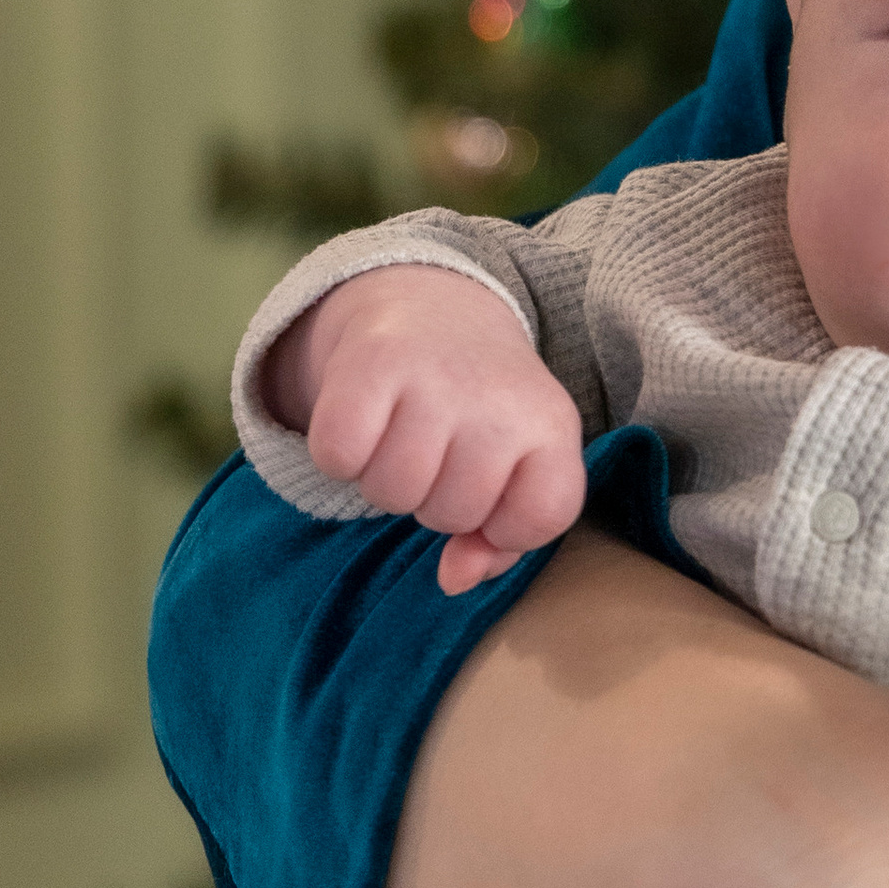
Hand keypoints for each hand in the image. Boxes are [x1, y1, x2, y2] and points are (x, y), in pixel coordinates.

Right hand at [261, 263, 585, 593]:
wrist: (435, 307)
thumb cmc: (480, 410)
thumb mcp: (515, 465)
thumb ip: (501, 538)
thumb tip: (456, 580)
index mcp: (550, 423)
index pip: (542, 517)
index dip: (506, 524)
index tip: (494, 487)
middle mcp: (499, 396)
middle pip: (451, 513)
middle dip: (435, 498)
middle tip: (438, 449)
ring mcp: (437, 375)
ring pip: (392, 492)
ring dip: (386, 479)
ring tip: (402, 433)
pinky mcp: (372, 359)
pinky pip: (338, 455)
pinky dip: (339, 452)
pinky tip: (364, 421)